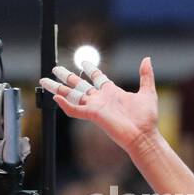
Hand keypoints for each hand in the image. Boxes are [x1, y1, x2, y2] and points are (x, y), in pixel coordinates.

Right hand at [40, 58, 159, 154]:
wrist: (143, 135)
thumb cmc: (146, 119)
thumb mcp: (148, 92)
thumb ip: (145, 75)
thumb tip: (146, 59)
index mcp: (112, 93)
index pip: (97, 78)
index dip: (90, 69)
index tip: (83, 62)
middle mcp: (101, 99)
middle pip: (79, 85)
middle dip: (67, 77)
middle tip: (55, 68)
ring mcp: (95, 107)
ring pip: (72, 95)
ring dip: (58, 88)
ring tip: (45, 80)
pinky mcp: (93, 115)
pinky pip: (75, 110)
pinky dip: (65, 104)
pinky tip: (55, 98)